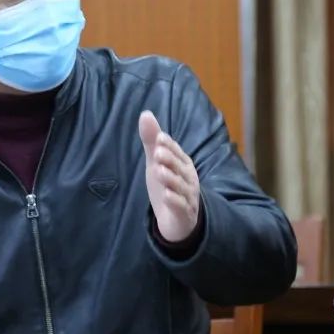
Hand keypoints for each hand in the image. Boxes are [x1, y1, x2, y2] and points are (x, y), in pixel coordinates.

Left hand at [139, 110, 200, 241]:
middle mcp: (188, 179)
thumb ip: (151, 141)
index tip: (159, 138)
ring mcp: (187, 197)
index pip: (177, 153)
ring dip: (170, 179)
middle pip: (180, 168)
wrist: (177, 220)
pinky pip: (180, 206)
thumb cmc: (168, 185)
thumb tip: (145, 113)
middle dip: (170, 160)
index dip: (169, 146)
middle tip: (157, 152)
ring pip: (180, 187)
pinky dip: (174, 201)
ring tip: (159, 171)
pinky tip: (166, 196)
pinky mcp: (183, 214)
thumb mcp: (157, 162)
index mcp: (183, 164)